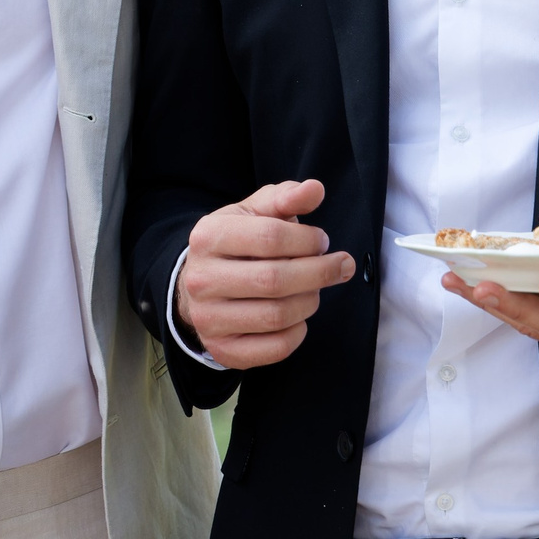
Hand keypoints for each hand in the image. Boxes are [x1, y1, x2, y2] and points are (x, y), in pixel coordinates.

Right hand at [175, 179, 355, 368]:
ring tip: (314, 290)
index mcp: (208, 237)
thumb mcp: (255, 213)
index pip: (270, 237)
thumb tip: (315, 189)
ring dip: (310, 302)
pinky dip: (298, 334)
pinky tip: (298, 318)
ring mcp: (208, 318)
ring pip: (277, 315)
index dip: (308, 240)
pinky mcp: (222, 349)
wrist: (199, 285)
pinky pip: (274, 349)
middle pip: (275, 280)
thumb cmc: (237, 245)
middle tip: (339, 266)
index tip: (322, 242)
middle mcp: (201, 279)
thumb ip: (286, 198)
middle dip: (319, 272)